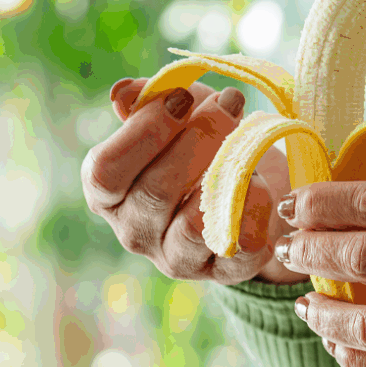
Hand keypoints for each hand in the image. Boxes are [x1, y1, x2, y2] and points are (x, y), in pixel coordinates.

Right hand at [82, 77, 308, 286]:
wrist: (257, 185)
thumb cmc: (205, 143)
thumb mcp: (180, 112)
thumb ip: (148, 100)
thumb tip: (122, 93)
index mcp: (110, 194)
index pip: (104, 172)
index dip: (143, 131)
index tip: (182, 97)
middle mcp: (135, 232)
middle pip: (153, 192)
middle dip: (198, 138)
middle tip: (230, 102)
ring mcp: (176, 258)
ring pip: (193, 226)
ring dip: (225, 172)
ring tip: (247, 140)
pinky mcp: (223, 272)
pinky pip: (238, 244)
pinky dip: (254, 205)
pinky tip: (261, 180)